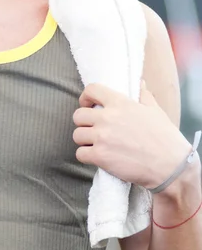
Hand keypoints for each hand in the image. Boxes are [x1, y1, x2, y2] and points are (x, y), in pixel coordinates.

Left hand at [73, 82, 191, 189]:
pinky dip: (86, 156)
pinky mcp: (100, 156)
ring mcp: (102, 137)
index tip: (86, 104)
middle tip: (92, 129)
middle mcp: (107, 118)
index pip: (91, 90)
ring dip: (84, 141)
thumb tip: (140, 82)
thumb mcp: (155, 112)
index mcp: (120, 103)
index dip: (85, 97)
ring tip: (95, 144)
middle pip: (78, 115)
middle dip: (83, 123)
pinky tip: (96, 157)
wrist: (172, 168)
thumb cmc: (165, 139)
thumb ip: (143, 95)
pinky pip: (80, 153)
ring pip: (77, 135)